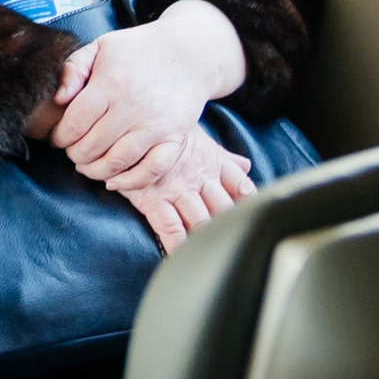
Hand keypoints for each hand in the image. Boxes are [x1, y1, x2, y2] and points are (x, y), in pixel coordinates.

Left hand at [49, 0, 246, 183]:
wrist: (188, 54)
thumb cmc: (137, 51)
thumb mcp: (100, 47)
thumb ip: (72, 69)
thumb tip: (58, 100)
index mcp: (111, 83)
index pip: (75, 123)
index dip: (60, 136)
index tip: (58, 137)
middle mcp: (133, 107)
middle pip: (92, 146)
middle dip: (74, 154)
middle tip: (72, 151)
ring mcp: (156, 125)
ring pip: (117, 162)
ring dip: (95, 171)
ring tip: (87, 165)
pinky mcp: (175, 137)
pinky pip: (152, 170)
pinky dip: (131, 182)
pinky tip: (114, 181)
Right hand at [110, 129, 254, 253]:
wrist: (129, 121)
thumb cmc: (164, 130)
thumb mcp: (197, 137)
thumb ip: (223, 156)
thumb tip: (246, 165)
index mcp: (212, 162)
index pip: (242, 186)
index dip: (249, 205)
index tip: (249, 218)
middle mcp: (199, 177)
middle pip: (224, 209)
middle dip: (228, 228)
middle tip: (230, 245)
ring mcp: (176, 189)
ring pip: (201, 222)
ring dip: (204, 240)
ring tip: (208, 258)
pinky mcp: (153, 199)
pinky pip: (170, 228)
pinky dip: (176, 245)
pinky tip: (179, 257)